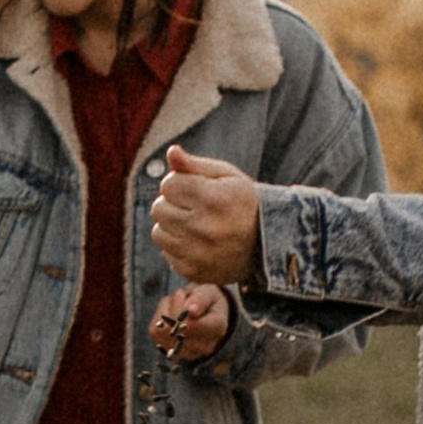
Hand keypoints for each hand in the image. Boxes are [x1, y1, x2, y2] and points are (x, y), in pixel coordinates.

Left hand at [148, 145, 261, 283]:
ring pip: (158, 232)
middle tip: (194, 207)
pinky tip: (197, 242)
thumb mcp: (227, 177)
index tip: (196, 189)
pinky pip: (166, 252)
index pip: (168, 185)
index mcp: (215, 199)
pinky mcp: (193, 271)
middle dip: (172, 204)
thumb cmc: (242, 203)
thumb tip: (172, 152)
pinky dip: (177, 246)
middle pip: (158, 208)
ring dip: (171, 225)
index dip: (179, 183)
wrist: (265, 245)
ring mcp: (198, 253)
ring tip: (195, 224)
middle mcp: (205, 228)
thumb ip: (195, 165)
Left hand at [150, 282, 233, 362]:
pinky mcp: (172, 352)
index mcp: (218, 328)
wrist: (205, 311)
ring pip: (163, 331)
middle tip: (179, 296)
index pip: (190, 324)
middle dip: (172, 307)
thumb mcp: (207, 291)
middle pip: (174, 329)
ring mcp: (189, 353)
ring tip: (175, 305)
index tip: (181, 293)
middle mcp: (205, 346)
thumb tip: (190, 310)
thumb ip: (200, 298)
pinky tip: (169, 314)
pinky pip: (156, 333)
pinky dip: (159, 319)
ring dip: (165, 312)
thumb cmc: (207, 299)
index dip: (179, 308)